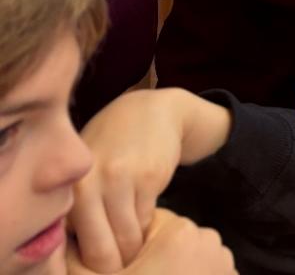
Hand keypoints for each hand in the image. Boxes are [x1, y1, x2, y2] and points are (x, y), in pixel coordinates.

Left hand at [70, 90, 230, 272]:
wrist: (151, 113)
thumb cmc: (111, 150)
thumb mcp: (84, 177)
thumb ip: (75, 213)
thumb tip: (74, 263)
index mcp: (64, 191)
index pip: (68, 251)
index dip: (85, 266)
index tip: (96, 264)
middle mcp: (86, 186)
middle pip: (101, 252)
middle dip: (113, 266)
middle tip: (119, 263)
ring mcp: (118, 180)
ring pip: (128, 239)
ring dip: (133, 248)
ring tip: (132, 240)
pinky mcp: (149, 177)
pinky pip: (147, 220)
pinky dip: (147, 226)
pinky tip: (144, 213)